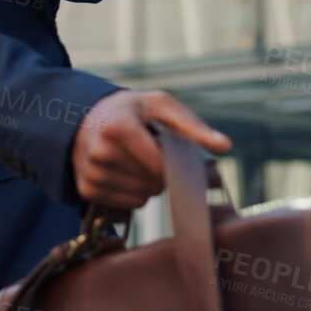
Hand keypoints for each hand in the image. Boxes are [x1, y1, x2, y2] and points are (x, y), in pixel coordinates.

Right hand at [71, 89, 231, 208]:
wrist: (84, 117)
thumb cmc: (130, 110)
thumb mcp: (160, 106)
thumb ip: (193, 125)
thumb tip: (226, 145)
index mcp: (118, 127)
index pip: (160, 165)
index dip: (173, 163)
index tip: (172, 152)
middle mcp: (101, 153)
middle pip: (153, 183)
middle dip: (160, 172)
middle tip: (149, 152)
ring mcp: (92, 173)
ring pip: (143, 197)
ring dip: (147, 183)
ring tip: (135, 160)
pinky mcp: (87, 189)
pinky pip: (128, 204)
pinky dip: (133, 192)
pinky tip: (125, 172)